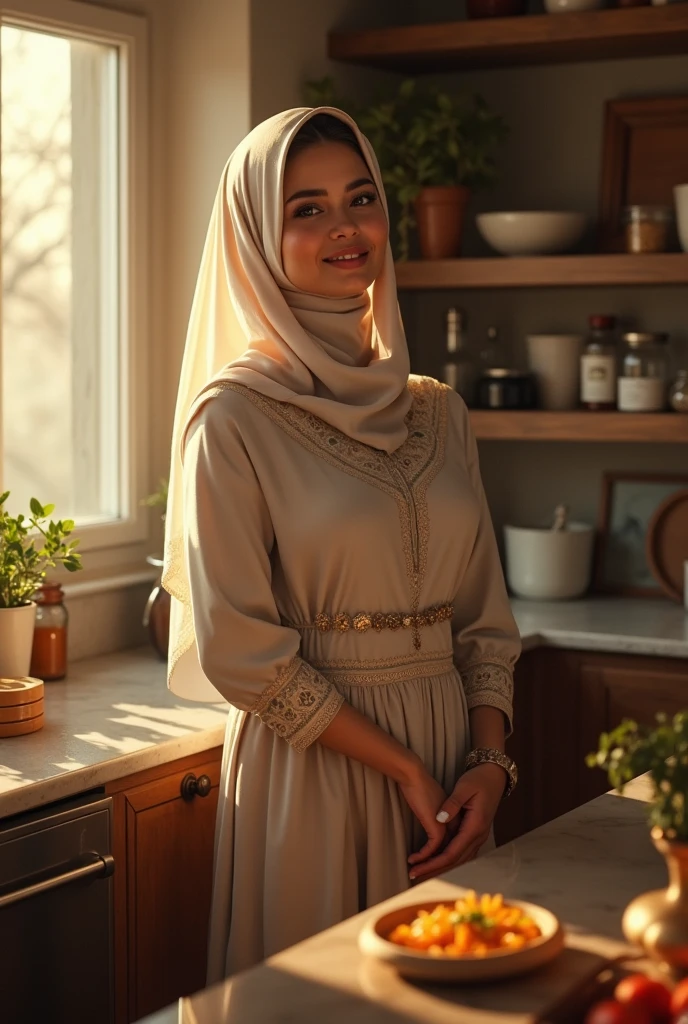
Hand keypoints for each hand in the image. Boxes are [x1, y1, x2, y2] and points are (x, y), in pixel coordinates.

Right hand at [397, 760, 448, 867]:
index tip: (430, 870)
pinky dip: (423, 856)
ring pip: (443, 855)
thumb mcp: (432, 808)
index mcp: (457, 822)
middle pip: (451, 855)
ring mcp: (448, 826)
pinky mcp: (437, 825)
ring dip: (427, 867)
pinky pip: (432, 848)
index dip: (443, 862)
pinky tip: (412, 859)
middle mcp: (456, 826)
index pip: (455, 848)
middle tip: (420, 878)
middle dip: (435, 870)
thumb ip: (438, 823)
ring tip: (413, 873)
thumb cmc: (420, 789)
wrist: (415, 776)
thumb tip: (437, 842)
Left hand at [407, 763, 505, 881]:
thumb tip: (440, 819)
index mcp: (475, 826)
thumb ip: (452, 803)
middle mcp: (479, 836)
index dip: (433, 863)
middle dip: (434, 870)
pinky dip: (448, 859)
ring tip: (421, 871)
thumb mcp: (464, 787)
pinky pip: (462, 852)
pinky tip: (437, 862)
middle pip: (455, 862)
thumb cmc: (479, 779)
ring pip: (459, 859)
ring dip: (441, 867)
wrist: (495, 775)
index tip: (417, 868)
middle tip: (413, 874)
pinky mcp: (476, 832)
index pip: (452, 853)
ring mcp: (479, 835)